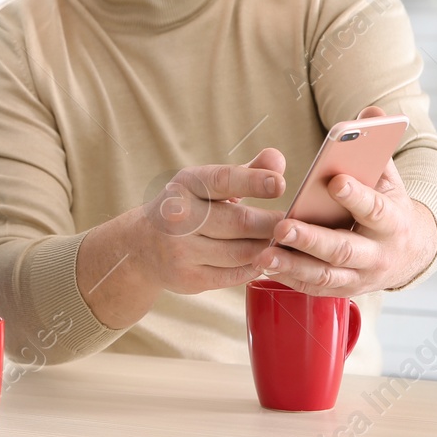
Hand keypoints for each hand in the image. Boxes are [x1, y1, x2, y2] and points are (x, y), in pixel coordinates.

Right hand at [134, 148, 287, 294]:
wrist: (140, 246)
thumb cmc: (188, 208)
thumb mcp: (208, 185)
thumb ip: (247, 172)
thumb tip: (278, 158)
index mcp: (186, 185)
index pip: (223, 180)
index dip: (252, 181)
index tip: (279, 184)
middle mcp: (179, 216)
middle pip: (240, 222)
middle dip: (272, 224)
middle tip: (295, 224)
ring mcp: (181, 249)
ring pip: (242, 252)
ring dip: (268, 248)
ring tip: (284, 243)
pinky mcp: (188, 278)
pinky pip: (235, 274)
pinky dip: (255, 267)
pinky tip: (264, 260)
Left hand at [252, 106, 436, 295]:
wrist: (408, 254)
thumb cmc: (389, 206)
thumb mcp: (389, 178)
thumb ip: (376, 148)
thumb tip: (370, 112)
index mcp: (392, 222)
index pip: (375, 209)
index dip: (356, 196)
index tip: (335, 180)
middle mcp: (378, 254)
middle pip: (343, 249)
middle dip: (312, 239)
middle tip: (282, 226)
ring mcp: (361, 277)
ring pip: (325, 275)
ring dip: (293, 265)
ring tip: (264, 253)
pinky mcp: (344, 290)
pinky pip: (314, 287)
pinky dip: (290, 278)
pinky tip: (265, 265)